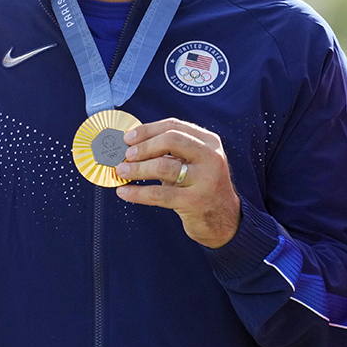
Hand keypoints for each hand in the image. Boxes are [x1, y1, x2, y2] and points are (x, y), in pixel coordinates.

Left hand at [114, 118, 241, 248]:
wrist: (225, 220)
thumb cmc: (202, 188)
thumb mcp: (195, 163)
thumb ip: (172, 152)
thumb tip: (133, 145)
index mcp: (209, 142)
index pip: (174, 126)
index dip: (148, 130)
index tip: (128, 137)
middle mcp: (210, 157)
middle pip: (170, 140)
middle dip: (143, 146)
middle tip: (126, 154)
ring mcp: (204, 180)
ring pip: (163, 167)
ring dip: (137, 169)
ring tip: (121, 172)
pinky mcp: (194, 202)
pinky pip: (159, 194)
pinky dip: (137, 193)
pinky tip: (125, 192)